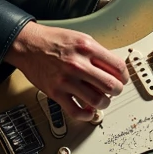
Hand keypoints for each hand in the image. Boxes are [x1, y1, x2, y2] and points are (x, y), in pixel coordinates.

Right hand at [5, 22, 128, 122]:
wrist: (27, 45)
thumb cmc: (52, 41)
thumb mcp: (80, 38)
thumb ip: (97, 53)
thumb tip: (113, 69)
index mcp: (87, 48)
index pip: (118, 67)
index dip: (124, 76)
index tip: (122, 80)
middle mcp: (78, 64)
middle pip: (111, 86)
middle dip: (117, 91)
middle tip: (113, 91)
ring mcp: (66, 80)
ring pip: (97, 100)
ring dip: (104, 104)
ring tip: (102, 101)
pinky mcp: (55, 93)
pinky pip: (75, 111)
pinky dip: (86, 115)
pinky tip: (88, 111)